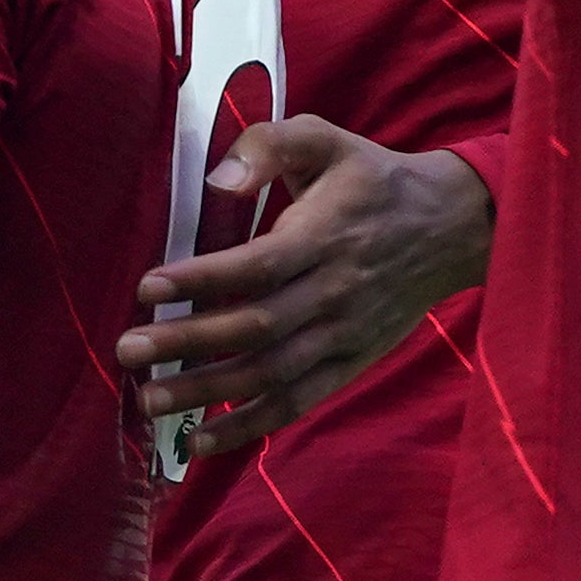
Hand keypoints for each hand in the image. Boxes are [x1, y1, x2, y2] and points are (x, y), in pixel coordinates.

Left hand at [119, 118, 494, 455]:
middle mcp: (334, 292)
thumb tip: (218, 181)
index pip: (257, 265)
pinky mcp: (351, 363)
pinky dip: (251, 425)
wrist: (453, 225)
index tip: (146, 288)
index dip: (201, 279)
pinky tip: (201, 441)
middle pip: (257, 326)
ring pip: (272, 373)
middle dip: (188, 343)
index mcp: (325, 236)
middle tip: (127, 352)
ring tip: (150, 400)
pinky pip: (299, 402)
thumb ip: (270, 145)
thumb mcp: (326, 139)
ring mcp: (344, 334)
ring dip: (209, 393)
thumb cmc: (371, 177)